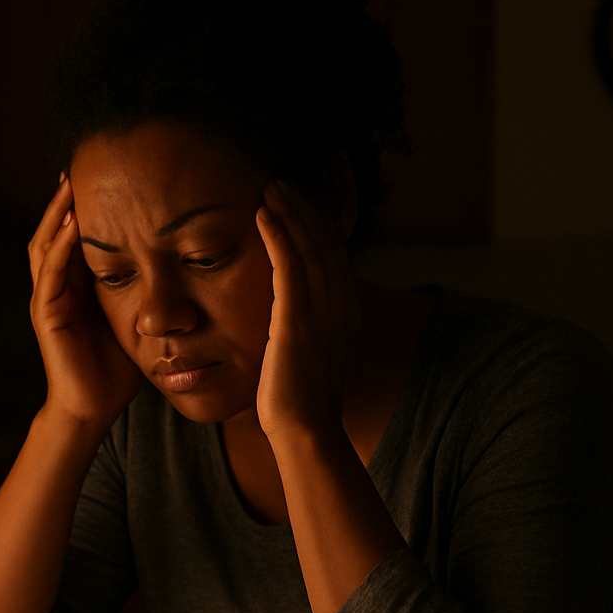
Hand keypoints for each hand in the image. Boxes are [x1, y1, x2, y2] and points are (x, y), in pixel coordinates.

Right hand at [28, 175, 142, 430]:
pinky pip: (50, 273)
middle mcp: (57, 286)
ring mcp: (48, 299)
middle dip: (64, 199)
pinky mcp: (47, 315)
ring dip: (57, 214)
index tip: (103, 175)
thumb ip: (146, 292)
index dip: (83, 205)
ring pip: (45, 245)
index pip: (74, 235)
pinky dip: (61, 247)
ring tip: (70, 184)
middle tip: (78, 166)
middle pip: (54, 230)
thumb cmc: (116, 369)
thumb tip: (185, 267)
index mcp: (76, 285)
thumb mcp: (135, 319)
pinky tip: (74, 225)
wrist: (93, 408)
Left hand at [253, 179, 360, 441]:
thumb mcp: (311, 348)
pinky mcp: (299, 321)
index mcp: (349, 309)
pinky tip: (263, 216)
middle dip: (304, 207)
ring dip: (290, 213)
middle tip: (280, 181)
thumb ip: (306, 319)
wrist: (305, 431)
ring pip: (309, 247)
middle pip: (325, 242)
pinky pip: (290, 267)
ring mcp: (324, 312)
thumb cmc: (299, 397)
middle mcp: (343, 305)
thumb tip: (290, 304)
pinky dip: (279, 237)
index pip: (333, 252)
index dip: (316, 221)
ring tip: (270, 187)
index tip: (296, 198)